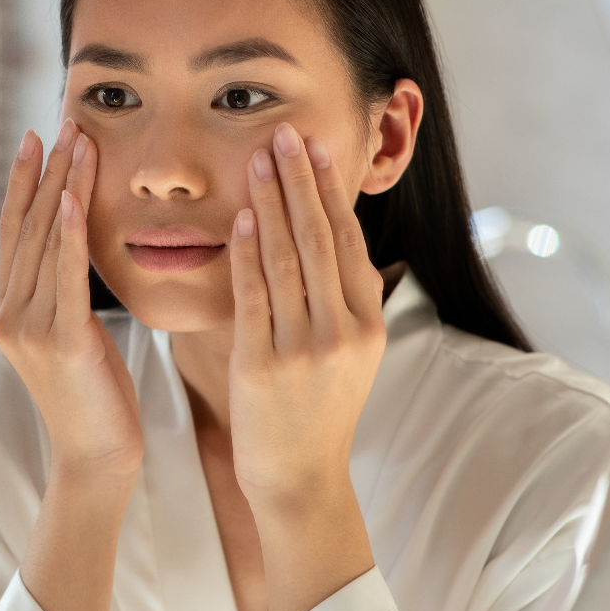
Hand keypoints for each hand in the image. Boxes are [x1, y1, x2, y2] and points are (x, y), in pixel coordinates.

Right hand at [0, 119, 142, 477]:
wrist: (96, 458)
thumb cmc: (95, 397)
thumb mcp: (73, 336)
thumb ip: (64, 295)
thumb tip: (76, 252)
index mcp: (11, 309)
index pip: (17, 231)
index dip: (25, 182)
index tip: (38, 138)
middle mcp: (10, 313)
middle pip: (29, 226)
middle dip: (48, 171)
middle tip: (66, 122)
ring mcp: (28, 327)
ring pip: (46, 241)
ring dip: (63, 187)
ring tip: (78, 142)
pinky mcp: (59, 342)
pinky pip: (65, 276)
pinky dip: (68, 234)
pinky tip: (74, 198)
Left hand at [227, 122, 382, 610]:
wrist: (299, 479)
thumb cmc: (316, 411)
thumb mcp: (348, 354)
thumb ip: (341, 300)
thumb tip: (332, 240)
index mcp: (368, 323)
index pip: (348, 241)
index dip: (331, 190)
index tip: (317, 147)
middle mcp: (343, 330)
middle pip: (320, 238)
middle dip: (301, 180)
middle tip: (285, 131)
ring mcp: (305, 347)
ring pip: (288, 257)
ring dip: (272, 202)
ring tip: (259, 157)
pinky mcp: (264, 364)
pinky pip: (255, 295)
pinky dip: (248, 252)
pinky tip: (241, 216)